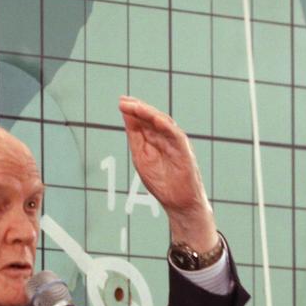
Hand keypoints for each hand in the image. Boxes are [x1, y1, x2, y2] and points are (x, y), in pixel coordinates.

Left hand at [119, 95, 216, 248]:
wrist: (178, 203)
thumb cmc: (161, 183)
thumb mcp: (141, 157)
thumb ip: (135, 138)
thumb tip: (127, 116)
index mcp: (154, 140)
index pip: (143, 121)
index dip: (133, 111)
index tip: (121, 102)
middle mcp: (166, 138)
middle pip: (152, 118)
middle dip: (138, 109)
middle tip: (124, 101)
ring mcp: (175, 143)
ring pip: (163, 123)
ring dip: (149, 113)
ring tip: (136, 106)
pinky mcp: (184, 151)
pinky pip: (176, 135)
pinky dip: (166, 126)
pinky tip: (156, 119)